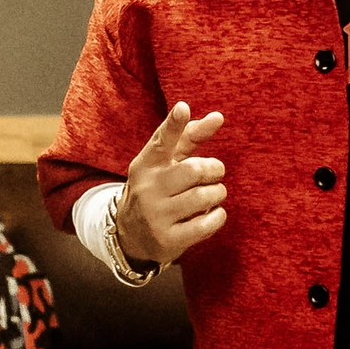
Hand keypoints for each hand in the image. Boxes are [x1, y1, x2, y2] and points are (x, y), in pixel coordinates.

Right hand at [118, 101, 228, 265]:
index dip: (174, 124)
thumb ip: (191, 136)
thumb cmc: (159, 187)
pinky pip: (206, 225)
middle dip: (214, 170)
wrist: (131, 234)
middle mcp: (148, 188)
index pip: (162, 140)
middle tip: (214, 174)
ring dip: (218, 194)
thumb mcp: (168, 161)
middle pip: (195, 170)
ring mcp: (155, 215)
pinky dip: (218, 217)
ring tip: (214, 194)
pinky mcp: (167, 240)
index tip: (183, 108)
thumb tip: (218, 116)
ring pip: (204, 197)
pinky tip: (213, 213)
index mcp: (146, 164)